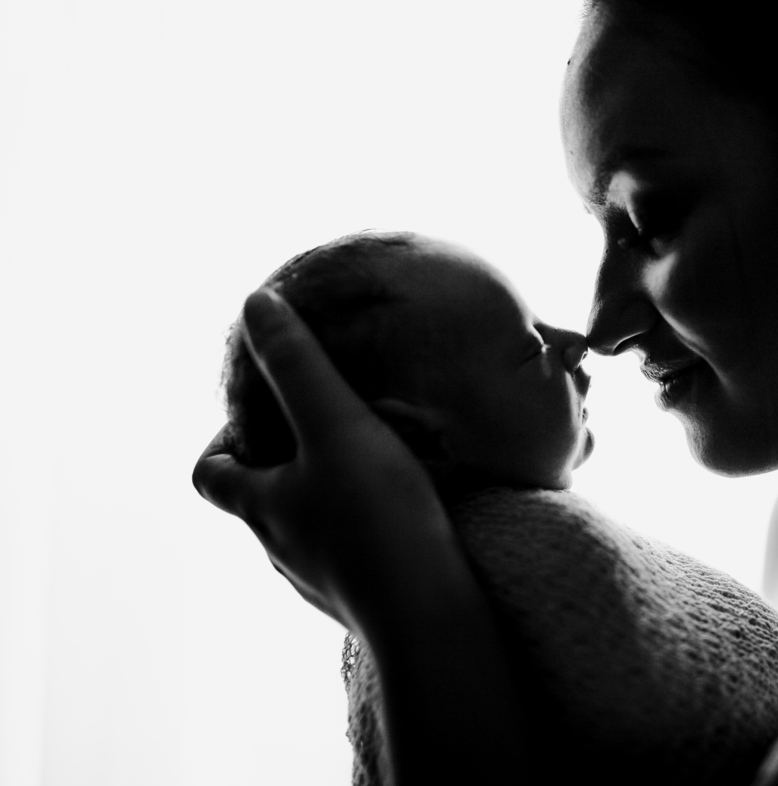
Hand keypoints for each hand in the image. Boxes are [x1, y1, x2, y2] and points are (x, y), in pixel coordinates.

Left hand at [192, 289, 449, 631]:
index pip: (207, 473)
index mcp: (261, 506)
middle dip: (282, 462)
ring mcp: (323, 579)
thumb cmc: (376, 518)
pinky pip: (354, 555)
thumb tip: (255, 304)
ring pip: (309, 529)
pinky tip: (407, 513)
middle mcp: (281, 548)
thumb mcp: (336, 425)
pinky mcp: (366, 598)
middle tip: (326, 427)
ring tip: (372, 465)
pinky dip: (367, 529)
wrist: (429, 614)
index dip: (218, 442)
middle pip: (259, 499)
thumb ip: (298, 365)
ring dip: (327, 496)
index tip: (255, 416)